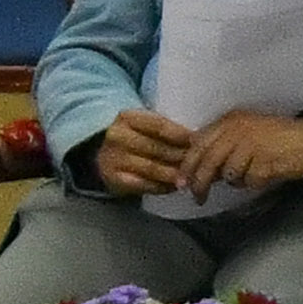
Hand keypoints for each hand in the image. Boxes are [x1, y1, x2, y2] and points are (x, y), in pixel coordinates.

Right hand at [84, 105, 202, 200]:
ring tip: (191, 178)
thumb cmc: (133, 137)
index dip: (181, 134)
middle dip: (181, 156)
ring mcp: (113, 158)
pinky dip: (161, 187)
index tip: (199, 141)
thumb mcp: (143, 125)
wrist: (101, 154)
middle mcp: (117, 136)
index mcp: (127, 117)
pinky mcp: (113, 178)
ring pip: (152, 168)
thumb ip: (163, 129)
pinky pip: (143, 184)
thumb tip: (197, 139)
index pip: (159, 125)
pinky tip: (174, 187)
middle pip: (157, 148)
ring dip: (174, 174)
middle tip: (201, 163)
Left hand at [176, 107, 302, 205]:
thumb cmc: (275, 138)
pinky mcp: (266, 160)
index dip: (187, 165)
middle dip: (200, 183)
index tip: (182, 183)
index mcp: (230, 121)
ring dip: (236, 181)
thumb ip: (222, 146)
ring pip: (229, 174)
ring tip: (251, 174)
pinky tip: (265, 174)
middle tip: (198, 198)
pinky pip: (249, 181)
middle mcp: (238, 130)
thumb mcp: (245, 133)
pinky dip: (254, 183)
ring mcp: (252, 144)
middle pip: (208, 161)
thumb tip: (198, 170)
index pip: (198, 144)